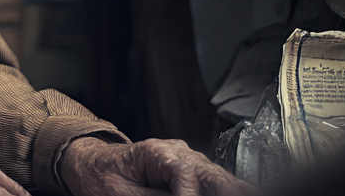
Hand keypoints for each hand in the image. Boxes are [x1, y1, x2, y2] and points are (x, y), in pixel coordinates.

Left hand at [59, 137, 255, 195]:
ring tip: (253, 193)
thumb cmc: (102, 178)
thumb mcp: (122, 194)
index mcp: (156, 152)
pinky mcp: (192, 174)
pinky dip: (225, 190)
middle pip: (213, 174)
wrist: (92, 165)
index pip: (184, 174)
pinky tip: (240, 192)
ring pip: (219, 179)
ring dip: (232, 190)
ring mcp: (188, 162)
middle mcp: (178, 153)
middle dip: (230, 190)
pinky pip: (213, 184)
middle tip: (252, 195)